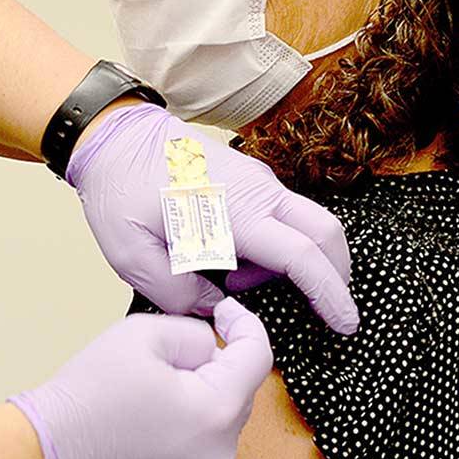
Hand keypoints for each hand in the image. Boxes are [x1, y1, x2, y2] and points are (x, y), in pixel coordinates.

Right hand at [10, 298, 271, 458]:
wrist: (48, 450)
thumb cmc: (89, 394)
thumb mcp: (144, 333)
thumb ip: (193, 332)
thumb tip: (209, 347)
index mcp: (216, 410)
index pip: (258, 357)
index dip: (245, 324)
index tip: (226, 312)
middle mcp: (218, 452)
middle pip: (238, 391)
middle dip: (212, 364)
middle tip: (166, 352)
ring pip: (218, 420)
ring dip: (197, 396)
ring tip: (149, 387)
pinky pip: (198, 446)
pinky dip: (183, 426)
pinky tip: (145, 416)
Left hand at [68, 103, 357, 329]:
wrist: (113, 135)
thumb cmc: (119, 189)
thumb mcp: (133, 255)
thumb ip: (176, 293)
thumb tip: (213, 308)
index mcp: (234, 211)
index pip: (302, 256)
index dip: (331, 294)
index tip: (345, 322)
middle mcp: (257, 191)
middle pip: (326, 233)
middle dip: (335, 274)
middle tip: (322, 310)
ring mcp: (256, 179)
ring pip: (305, 224)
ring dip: (293, 260)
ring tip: (234, 278)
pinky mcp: (248, 177)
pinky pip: (282, 214)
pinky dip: (276, 243)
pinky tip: (232, 258)